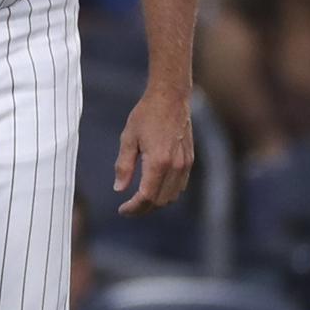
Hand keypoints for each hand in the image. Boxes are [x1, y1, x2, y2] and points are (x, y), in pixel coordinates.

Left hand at [115, 88, 193, 215]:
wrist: (170, 98)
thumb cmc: (146, 115)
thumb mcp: (128, 138)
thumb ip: (124, 166)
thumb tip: (119, 189)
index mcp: (158, 162)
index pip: (147, 196)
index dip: (134, 207)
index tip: (122, 210)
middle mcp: (176, 166)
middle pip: (160, 201)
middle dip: (143, 209)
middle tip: (128, 208)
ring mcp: (186, 164)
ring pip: (172, 196)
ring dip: (156, 202)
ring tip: (138, 200)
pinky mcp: (190, 160)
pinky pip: (180, 186)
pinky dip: (167, 192)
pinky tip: (154, 188)